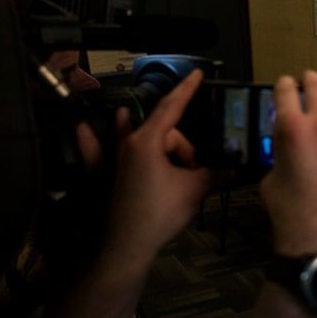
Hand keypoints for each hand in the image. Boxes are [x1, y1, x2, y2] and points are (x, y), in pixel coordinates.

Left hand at [83, 69, 215, 259]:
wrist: (128, 244)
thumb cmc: (159, 212)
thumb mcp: (194, 190)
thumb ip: (215, 175)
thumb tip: (232, 170)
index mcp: (149, 142)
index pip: (172, 107)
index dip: (187, 90)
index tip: (197, 74)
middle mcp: (129, 145)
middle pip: (166, 132)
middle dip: (185, 148)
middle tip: (196, 171)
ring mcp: (116, 160)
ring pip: (140, 138)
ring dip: (149, 133)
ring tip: (161, 139)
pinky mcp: (108, 177)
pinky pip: (98, 153)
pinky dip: (92, 142)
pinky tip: (84, 129)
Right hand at [260, 70, 316, 256]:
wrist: (316, 240)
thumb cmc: (288, 214)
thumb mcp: (270, 177)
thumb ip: (279, 154)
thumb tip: (286, 149)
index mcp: (291, 130)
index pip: (284, 91)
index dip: (283, 85)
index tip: (285, 87)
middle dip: (310, 79)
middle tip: (309, 83)